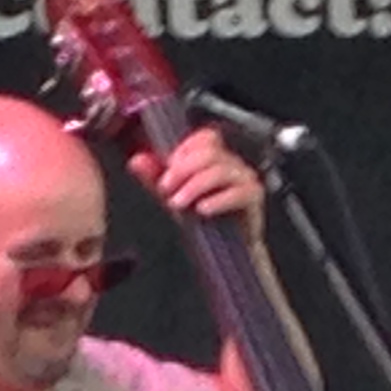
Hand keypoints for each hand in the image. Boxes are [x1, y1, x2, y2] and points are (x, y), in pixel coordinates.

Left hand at [128, 126, 265, 248]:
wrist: (229, 252)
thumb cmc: (205, 221)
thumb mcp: (174, 196)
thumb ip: (155, 178)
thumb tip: (137, 161)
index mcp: (215, 158)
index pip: (203, 137)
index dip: (183, 151)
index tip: (167, 171)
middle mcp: (231, 164)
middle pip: (208, 152)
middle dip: (182, 170)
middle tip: (166, 188)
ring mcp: (244, 178)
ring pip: (219, 170)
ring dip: (194, 186)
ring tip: (179, 203)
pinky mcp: (253, 196)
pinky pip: (237, 192)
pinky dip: (217, 200)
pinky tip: (203, 209)